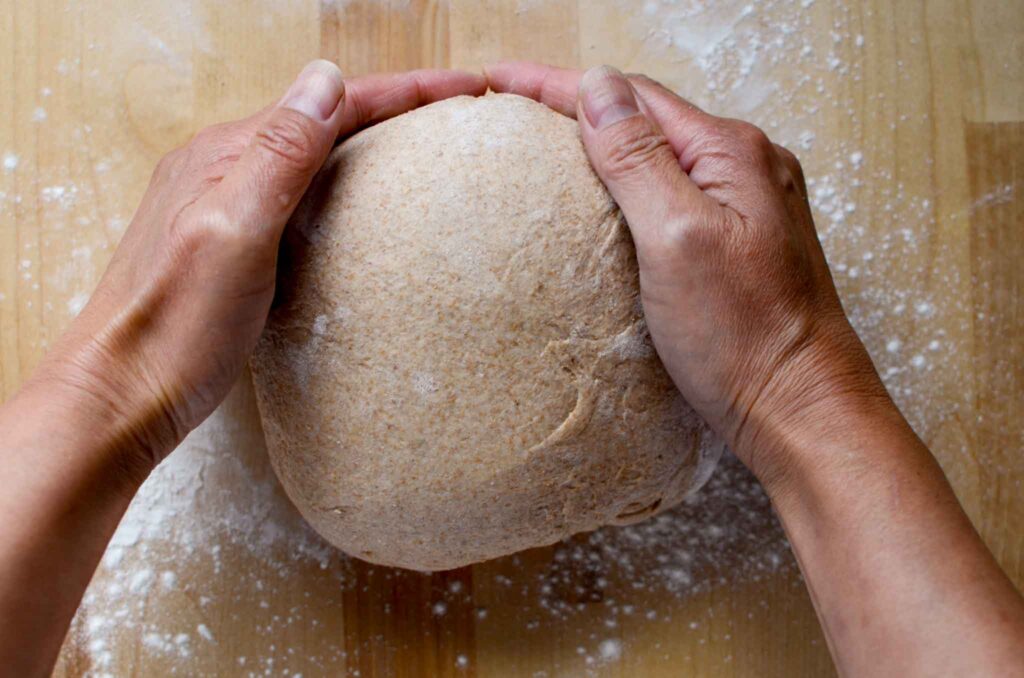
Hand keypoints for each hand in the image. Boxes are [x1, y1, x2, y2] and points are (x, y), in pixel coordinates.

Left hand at [0, 61, 486, 676]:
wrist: (121, 397)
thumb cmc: (174, 326)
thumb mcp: (233, 233)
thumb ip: (279, 155)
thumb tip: (327, 77)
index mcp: (227, 156)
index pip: (333, 105)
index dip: (408, 92)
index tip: (471, 88)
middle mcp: (224, 171)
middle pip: (326, 124)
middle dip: (396, 112)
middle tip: (459, 117)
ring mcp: (226, 209)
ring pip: (314, 162)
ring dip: (371, 149)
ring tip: (427, 154)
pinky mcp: (234, 249)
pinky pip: (300, 201)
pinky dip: (344, 193)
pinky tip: (366, 216)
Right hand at [485, 62, 888, 489]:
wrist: (803, 410)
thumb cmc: (746, 336)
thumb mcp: (678, 238)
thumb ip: (638, 158)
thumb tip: (598, 86)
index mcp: (732, 154)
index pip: (631, 96)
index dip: (559, 85)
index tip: (499, 81)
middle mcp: (747, 168)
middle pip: (648, 119)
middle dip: (581, 108)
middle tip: (515, 110)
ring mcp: (748, 206)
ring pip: (661, 156)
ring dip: (606, 146)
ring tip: (550, 149)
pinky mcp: (740, 243)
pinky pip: (676, 193)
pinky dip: (632, 186)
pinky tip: (606, 203)